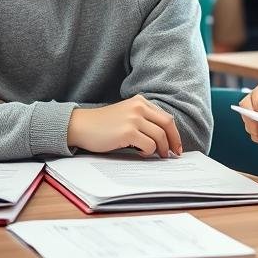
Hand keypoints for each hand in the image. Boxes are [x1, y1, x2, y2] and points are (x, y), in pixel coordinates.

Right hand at [67, 95, 182, 157]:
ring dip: (161, 149)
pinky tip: (141, 153)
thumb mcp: (126, 114)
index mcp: (141, 101)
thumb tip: (164, 138)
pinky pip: (148, 145)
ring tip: (157, 155)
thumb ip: (143, 119)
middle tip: (173, 154)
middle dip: (173, 141)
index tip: (176, 145)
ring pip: (159, 136)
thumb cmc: (103, 124)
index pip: (166, 117)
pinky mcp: (127, 132)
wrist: (80, 125)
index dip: (174, 133)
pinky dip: (148, 152)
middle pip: (167, 125)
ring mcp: (134, 119)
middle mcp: (139, 107)